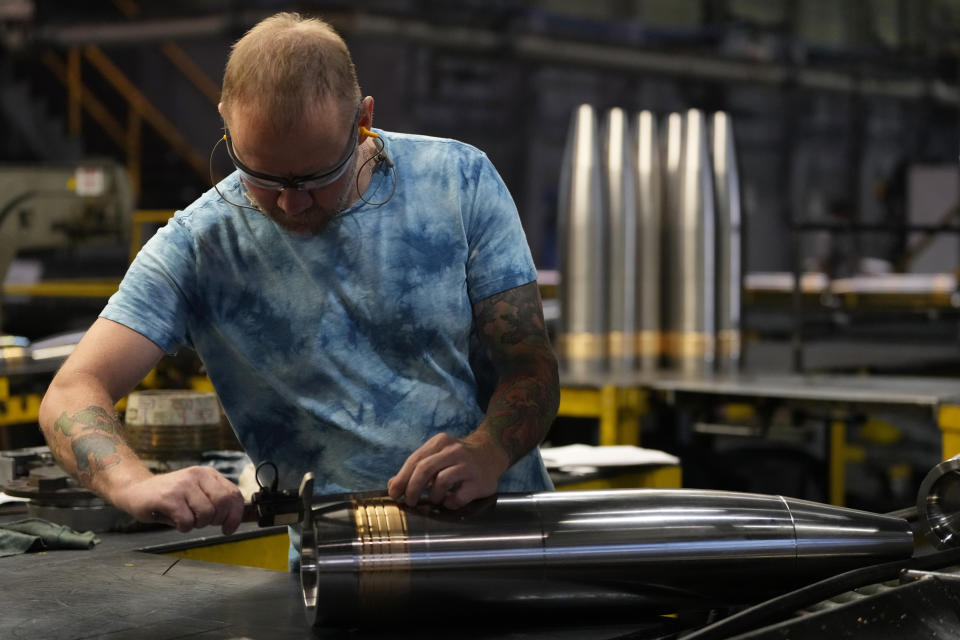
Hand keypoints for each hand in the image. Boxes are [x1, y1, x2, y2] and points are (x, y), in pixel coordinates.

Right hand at [111, 466, 244, 534]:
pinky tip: (175, 520)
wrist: (136, 490)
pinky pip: (187, 521)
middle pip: (223, 503)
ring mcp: (183, 485)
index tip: (229, 528)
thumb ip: (216, 502)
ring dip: (197, 524)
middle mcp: (197, 475)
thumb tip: (236, 521)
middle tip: (202, 522)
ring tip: (186, 519)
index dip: (236, 515)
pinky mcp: (168, 498)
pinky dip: (183, 527)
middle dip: (216, 520)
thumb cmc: (170, 497)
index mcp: (208, 474)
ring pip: (206, 514)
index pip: (234, 494)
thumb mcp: (196, 493)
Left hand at [387, 431, 508, 509]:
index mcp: (440, 442)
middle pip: (424, 469)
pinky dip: (450, 503)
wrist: (492, 454)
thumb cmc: (458, 458)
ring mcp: (468, 465)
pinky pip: (458, 497)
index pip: (415, 460)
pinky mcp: (479, 482)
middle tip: (410, 502)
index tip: (394, 493)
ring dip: (433, 496)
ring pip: (441, 481)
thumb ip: (416, 467)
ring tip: (435, 499)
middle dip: (412, 488)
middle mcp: (454, 450)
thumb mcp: (437, 455)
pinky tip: (450, 501)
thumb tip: (392, 485)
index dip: (402, 478)